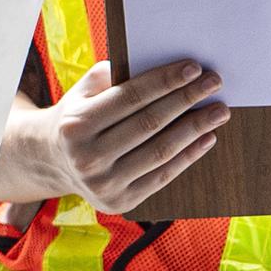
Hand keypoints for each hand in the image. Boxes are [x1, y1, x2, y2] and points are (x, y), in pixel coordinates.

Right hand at [0, 61, 225, 211]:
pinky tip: (206, 138)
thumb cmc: (78, 116)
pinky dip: (189, 156)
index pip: (130, 97)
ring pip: (161, 151)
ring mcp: (103, 183)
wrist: (51, 161)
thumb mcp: (83, 92)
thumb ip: (114, 76)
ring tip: (219, 111)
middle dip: (187, 100)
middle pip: (150, 123)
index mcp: (76, 124)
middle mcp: (87, 156)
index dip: (165, 82)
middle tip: (215, 83)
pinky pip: (162, 176)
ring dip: (196, 129)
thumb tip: (162, 67)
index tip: (194, 68)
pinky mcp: (119, 202)